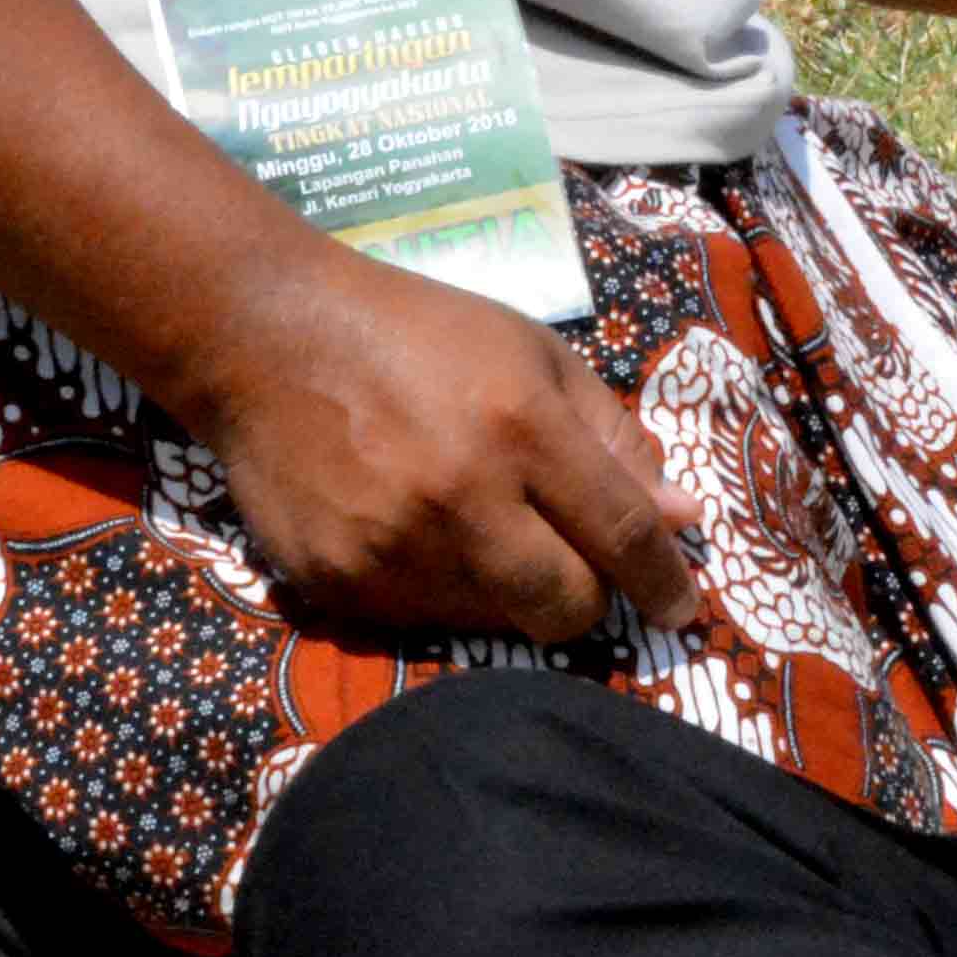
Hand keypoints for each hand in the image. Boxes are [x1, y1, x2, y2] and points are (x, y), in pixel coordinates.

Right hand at [184, 241, 703, 644]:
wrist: (271, 342)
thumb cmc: (424, 335)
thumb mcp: (538, 356)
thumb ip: (613, 441)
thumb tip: (681, 520)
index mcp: (520, 428)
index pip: (619, 532)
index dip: (663, 582)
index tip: (685, 612)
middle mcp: (458, 499)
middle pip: (563, 607)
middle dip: (585, 597)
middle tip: (571, 560)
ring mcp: (389, 551)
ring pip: (494, 621)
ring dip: (508, 589)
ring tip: (475, 522)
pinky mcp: (333, 584)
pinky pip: (420, 621)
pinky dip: (440, 591)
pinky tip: (416, 531)